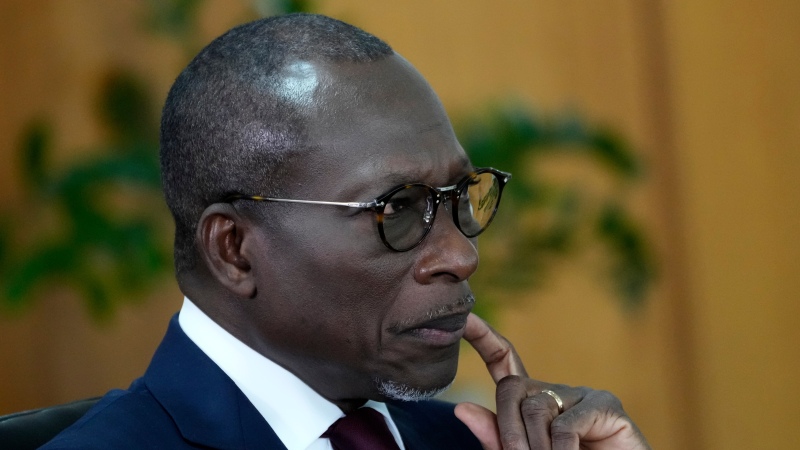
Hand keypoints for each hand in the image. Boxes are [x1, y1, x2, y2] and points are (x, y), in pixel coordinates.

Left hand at [454, 313, 649, 449]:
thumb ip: (497, 438)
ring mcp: (583, 396)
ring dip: (535, 447)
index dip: (483, 338)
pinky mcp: (607, 406)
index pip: (503, 361)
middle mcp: (557, 392)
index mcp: (533, 404)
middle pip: (510, 388)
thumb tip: (461, 408)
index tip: (463, 317)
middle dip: (507, 429)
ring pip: (535, 408)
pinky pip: (566, 425)